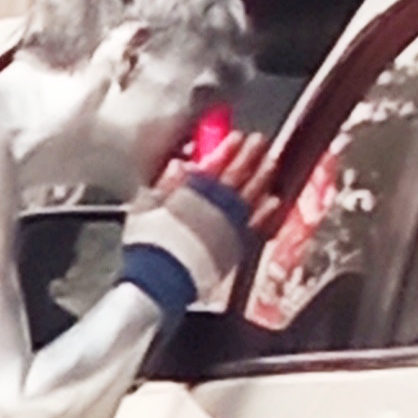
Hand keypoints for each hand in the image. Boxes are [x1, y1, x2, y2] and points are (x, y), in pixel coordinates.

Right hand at [121, 130, 271, 316]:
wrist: (161, 282)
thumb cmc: (148, 247)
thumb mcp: (144, 209)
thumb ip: (163, 185)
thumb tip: (178, 164)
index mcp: (192, 194)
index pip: (213, 164)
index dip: (226, 148)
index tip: (237, 136)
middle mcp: (214, 205)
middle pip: (236, 175)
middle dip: (249, 156)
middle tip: (260, 141)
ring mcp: (228, 225)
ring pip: (250, 194)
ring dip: (262, 176)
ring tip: (271, 161)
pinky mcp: (235, 245)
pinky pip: (256, 224)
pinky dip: (266, 211)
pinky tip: (273, 200)